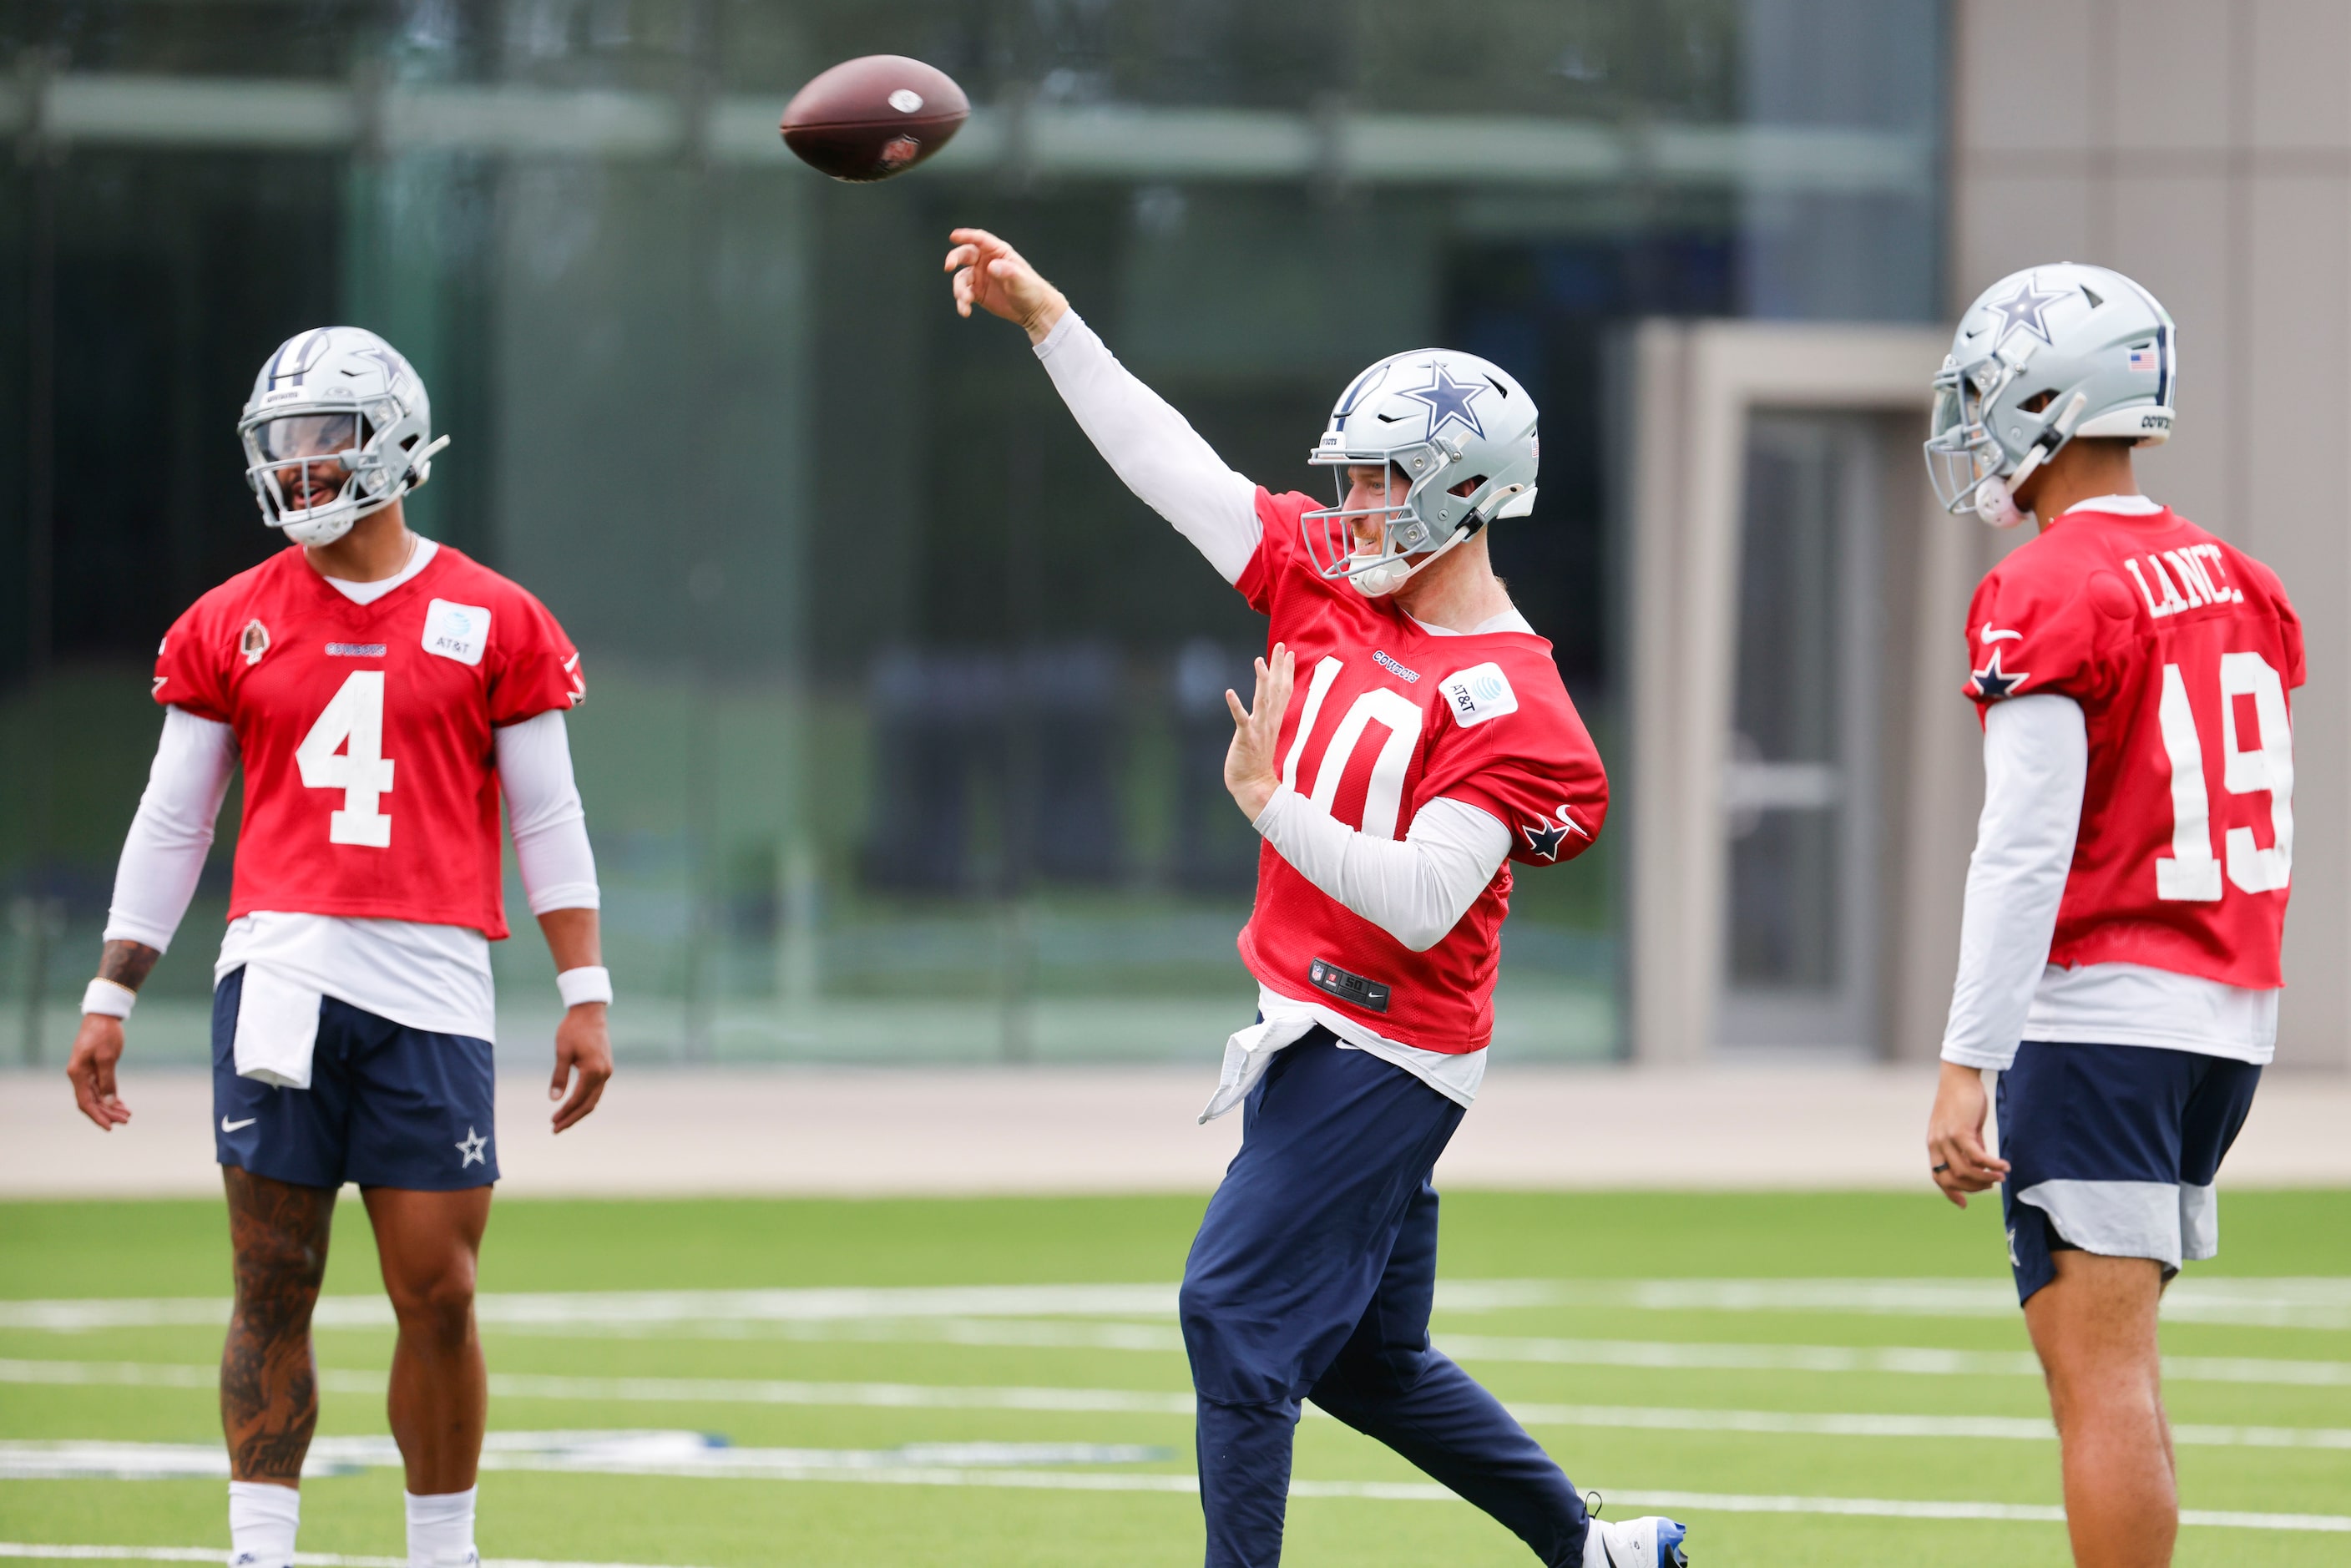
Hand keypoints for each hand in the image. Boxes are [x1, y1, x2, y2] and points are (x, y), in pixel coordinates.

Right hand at [66, 1014, 132, 1130]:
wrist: (103, 1015)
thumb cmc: (104, 1033)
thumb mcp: (108, 1057)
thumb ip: (108, 1081)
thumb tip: (109, 1102)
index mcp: (77, 1074)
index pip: (85, 1102)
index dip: (97, 1116)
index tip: (109, 1128)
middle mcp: (78, 1076)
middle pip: (92, 1102)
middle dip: (108, 1113)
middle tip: (126, 1120)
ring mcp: (86, 1073)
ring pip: (97, 1097)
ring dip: (110, 1107)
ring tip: (127, 1115)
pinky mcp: (94, 1069)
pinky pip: (101, 1089)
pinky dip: (110, 1097)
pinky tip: (121, 1104)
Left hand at [549, 1003, 612, 1132]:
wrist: (590, 1012)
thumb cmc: (573, 1029)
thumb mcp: (562, 1052)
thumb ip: (559, 1076)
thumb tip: (554, 1099)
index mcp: (593, 1071)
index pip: (578, 1099)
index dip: (565, 1112)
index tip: (552, 1122)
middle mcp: (604, 1074)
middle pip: (589, 1104)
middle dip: (572, 1118)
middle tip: (556, 1129)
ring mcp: (607, 1071)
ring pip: (594, 1099)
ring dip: (579, 1112)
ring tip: (563, 1121)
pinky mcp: (605, 1068)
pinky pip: (596, 1091)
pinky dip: (585, 1101)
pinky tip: (574, 1105)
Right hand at [944, 228, 1067, 342]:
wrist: (1033, 311)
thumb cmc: (1032, 290)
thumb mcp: (1021, 280)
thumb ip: (1007, 271)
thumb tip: (991, 267)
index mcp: (999, 253)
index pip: (980, 240)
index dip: (966, 235)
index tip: (953, 236)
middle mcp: (986, 262)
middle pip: (965, 254)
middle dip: (954, 258)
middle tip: (948, 267)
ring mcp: (981, 277)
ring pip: (961, 278)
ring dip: (959, 289)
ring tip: (965, 301)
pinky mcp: (978, 293)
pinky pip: (964, 294)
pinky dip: (962, 302)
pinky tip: (965, 311)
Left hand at [1224, 643, 1294, 821]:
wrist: (1253, 786)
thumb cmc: (1256, 762)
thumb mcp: (1264, 735)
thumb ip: (1267, 718)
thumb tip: (1268, 705)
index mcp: (1274, 720)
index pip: (1284, 691)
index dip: (1286, 671)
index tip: (1288, 652)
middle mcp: (1269, 722)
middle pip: (1276, 690)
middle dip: (1278, 667)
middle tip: (1281, 646)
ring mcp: (1258, 730)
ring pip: (1262, 700)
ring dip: (1261, 681)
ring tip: (1259, 661)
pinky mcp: (1246, 738)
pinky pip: (1241, 720)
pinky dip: (1235, 706)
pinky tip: (1229, 692)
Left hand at [1926, 1059, 2009, 1207]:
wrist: (1959, 1077)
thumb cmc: (1963, 1102)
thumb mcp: (1964, 1129)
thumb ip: (1970, 1148)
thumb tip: (1982, 1167)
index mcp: (1935, 1146)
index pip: (1938, 1177)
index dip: (1951, 1192)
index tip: (1964, 1204)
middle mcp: (1936, 1145)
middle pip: (1951, 1179)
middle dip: (1973, 1187)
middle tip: (1992, 1183)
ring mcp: (1946, 1139)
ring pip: (1964, 1171)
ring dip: (1985, 1178)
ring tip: (2002, 1176)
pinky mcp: (1960, 1131)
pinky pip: (1977, 1156)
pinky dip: (1992, 1165)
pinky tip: (2004, 1166)